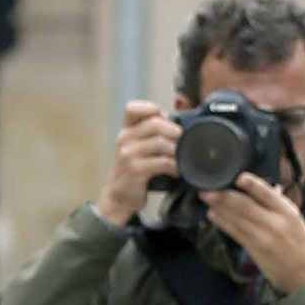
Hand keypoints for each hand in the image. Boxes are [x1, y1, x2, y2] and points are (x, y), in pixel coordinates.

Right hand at [95, 101, 178, 228]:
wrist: (120, 196)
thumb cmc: (136, 168)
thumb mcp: (139, 146)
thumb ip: (153, 133)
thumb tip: (180, 123)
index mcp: (126, 129)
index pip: (132, 108)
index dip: (150, 108)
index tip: (165, 116)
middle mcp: (124, 139)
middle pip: (155, 124)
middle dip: (174, 131)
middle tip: (184, 140)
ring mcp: (128, 154)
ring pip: (161, 143)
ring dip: (177, 150)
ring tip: (183, 158)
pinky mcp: (135, 170)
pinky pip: (162, 162)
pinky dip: (175, 166)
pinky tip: (177, 170)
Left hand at [211, 172, 304, 296]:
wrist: (304, 274)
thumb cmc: (300, 242)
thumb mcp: (295, 218)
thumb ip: (277, 203)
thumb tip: (263, 185)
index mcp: (288, 212)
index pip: (268, 194)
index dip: (252, 184)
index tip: (239, 176)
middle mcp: (275, 223)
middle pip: (246, 206)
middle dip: (225, 196)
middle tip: (208, 187)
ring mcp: (263, 237)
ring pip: (237, 219)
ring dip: (219, 207)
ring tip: (206, 197)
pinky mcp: (253, 249)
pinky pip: (235, 233)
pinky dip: (222, 222)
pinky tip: (213, 215)